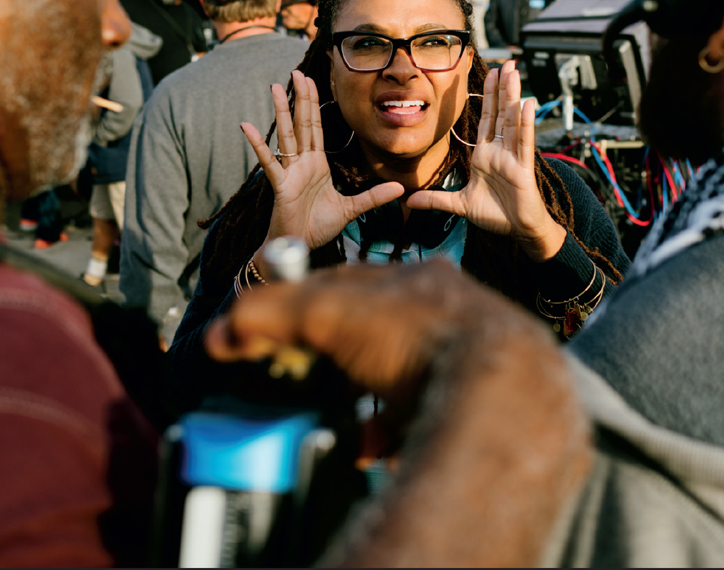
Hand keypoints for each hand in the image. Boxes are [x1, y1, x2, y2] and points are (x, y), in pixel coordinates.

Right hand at [205, 260, 593, 566]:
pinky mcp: (480, 400)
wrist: (501, 388)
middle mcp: (449, 310)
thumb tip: (222, 331)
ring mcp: (468, 355)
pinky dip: (399, 431)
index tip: (278, 335)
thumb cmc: (419, 336)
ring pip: (409, 376)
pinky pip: (430, 415)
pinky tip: (378, 446)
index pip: (348, 284)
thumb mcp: (327, 314)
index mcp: (416, 277)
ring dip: (373, 401)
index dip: (305, 308)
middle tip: (315, 382)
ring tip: (349, 425)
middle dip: (343, 359)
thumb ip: (270, 313)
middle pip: (379, 332)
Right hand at [241, 70, 403, 258]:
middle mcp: (302, 163)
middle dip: (301, 98)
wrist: (300, 247)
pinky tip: (248, 126)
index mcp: (317, 164)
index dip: (314, 104)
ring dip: (281, 112)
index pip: (315, 128)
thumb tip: (400, 188)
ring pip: (286, 136)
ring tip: (275, 88)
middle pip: (302, 124)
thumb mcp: (351, 209)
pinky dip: (258, 145)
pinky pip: (269, 162)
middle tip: (296, 72)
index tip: (311, 81)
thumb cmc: (317, 227)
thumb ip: (373, 197)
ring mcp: (290, 172)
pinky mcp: (281, 186)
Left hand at [408, 60, 565, 260]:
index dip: (488, 97)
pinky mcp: (523, 169)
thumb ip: (436, 200)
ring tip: (514, 74)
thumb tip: (409, 201)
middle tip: (505, 63)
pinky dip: (525, 124)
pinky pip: (523, 143)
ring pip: (512, 122)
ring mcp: (512, 158)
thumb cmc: (497, 215)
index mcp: (486, 155)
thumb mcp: (460, 205)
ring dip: (513, 97)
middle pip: (501, 114)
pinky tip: (527, 105)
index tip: (488, 74)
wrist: (519, 232)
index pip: (486, 120)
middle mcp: (500, 151)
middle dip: (502, 88)